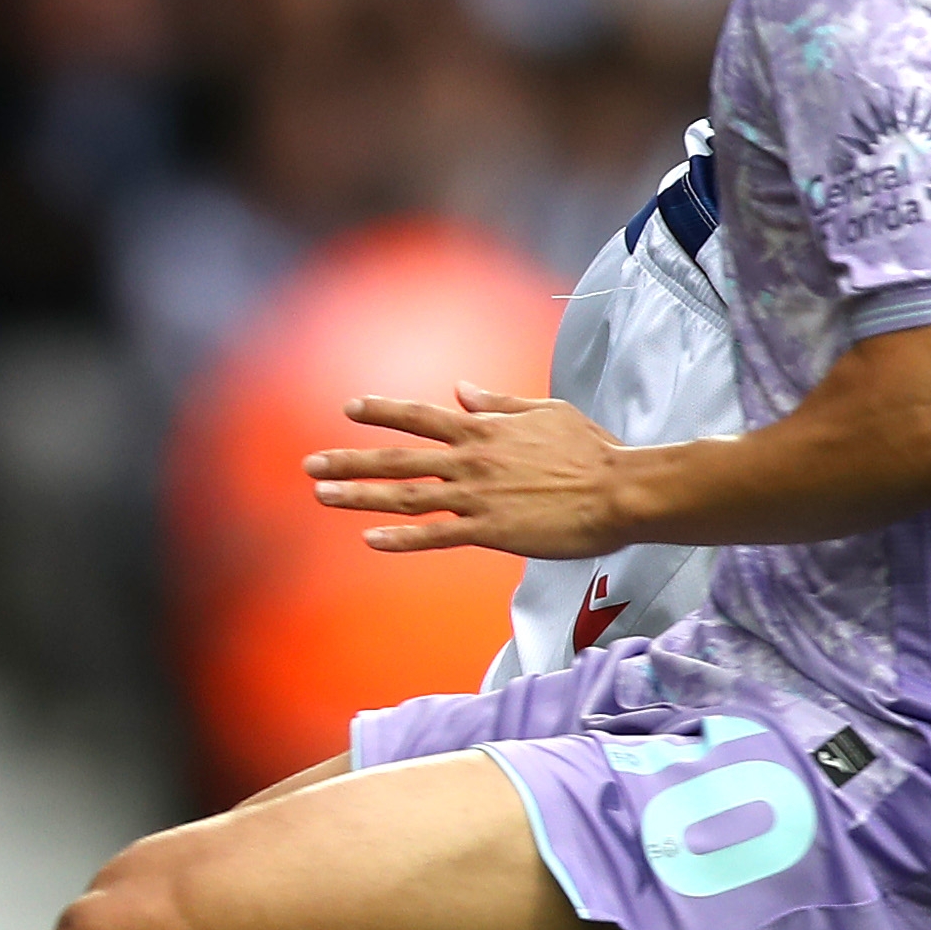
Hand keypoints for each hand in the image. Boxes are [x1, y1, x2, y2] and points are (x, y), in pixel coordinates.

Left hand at [311, 389, 633, 557]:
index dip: (382, 412)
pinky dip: (401, 538)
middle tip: (310, 464)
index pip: (420, 417)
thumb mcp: (544, 410)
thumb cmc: (590, 449)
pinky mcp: (491, 530)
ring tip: (322, 497)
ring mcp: (478, 496)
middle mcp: (471, 459)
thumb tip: (463, 390)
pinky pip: (437, 536)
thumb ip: (498, 403)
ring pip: (406, 496)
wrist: (620, 489)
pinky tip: (370, 540)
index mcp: (483, 429)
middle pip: (398, 458)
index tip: (348, 409)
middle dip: (349, 460)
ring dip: (360, 497)